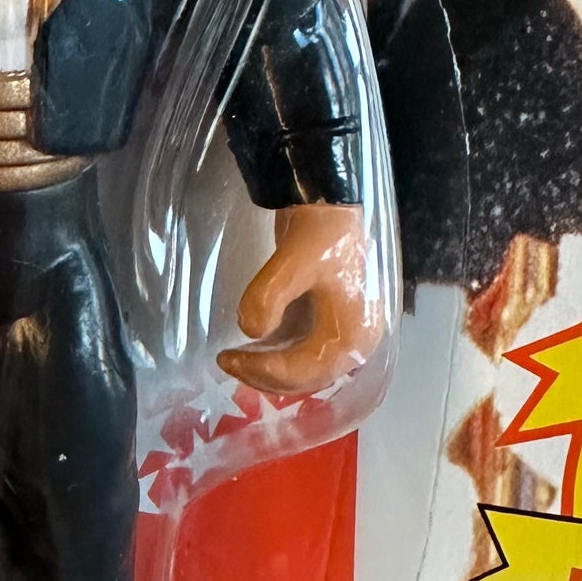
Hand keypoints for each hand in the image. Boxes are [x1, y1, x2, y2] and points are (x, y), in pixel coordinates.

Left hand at [219, 204, 381, 398]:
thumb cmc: (319, 232)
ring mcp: (342, 333)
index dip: (264, 371)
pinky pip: (302, 351)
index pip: (304, 371)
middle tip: (227, 361)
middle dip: (264, 375)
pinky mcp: (330, 322)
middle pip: (306, 378)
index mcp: (353, 335)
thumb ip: (269, 298)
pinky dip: (276, 354)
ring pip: (304, 369)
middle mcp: (354, 342)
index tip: (228, 358)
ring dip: (269, 368)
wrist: (329, 202)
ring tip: (234, 357)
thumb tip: (251, 331)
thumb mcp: (293, 262)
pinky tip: (252, 345)